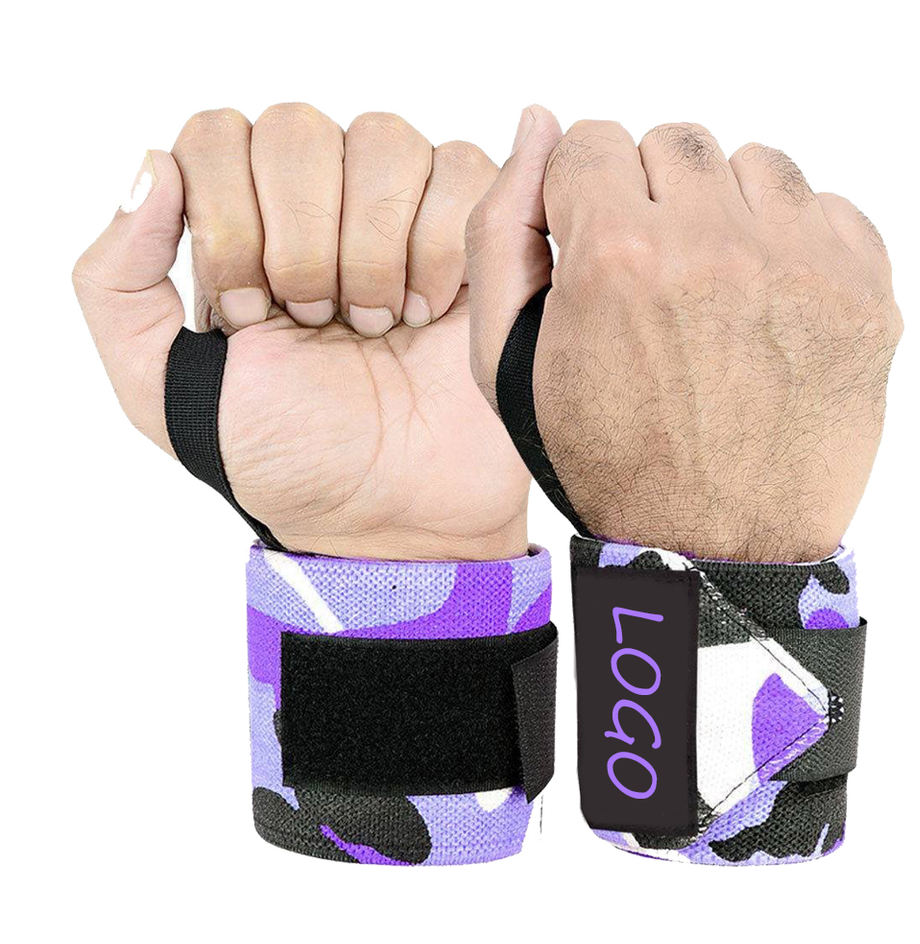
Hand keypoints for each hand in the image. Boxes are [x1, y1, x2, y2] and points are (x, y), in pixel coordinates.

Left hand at [74, 105, 528, 559]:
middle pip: (295, 128)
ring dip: (374, 249)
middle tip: (319, 324)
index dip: (230, 225)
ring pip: (382, 139)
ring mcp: (398, 211)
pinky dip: (440, 247)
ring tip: (381, 324)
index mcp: (239, 228)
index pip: (215, 138)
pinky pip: (460, 170)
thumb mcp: (161, 387)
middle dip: (302, 242)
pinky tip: (432, 313)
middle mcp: (317, 204)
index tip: (251, 321)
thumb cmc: (290, 457)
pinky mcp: (473, 230)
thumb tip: (153, 166)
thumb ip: (116, 282)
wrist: (396, 510)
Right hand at [468, 111, 901, 560]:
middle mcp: (713, 247)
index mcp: (615, 258)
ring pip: (752, 165)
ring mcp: (800, 267)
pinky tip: (762, 310)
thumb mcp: (508, 361)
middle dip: (648, 198)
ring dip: (721, 213)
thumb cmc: (605, 459)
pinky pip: (824, 209)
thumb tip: (535, 123)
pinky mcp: (864, 293)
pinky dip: (788, 244)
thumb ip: (502, 231)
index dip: (580, 197)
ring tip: (708, 291)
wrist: (712, 545)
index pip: (589, 140)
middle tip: (649, 275)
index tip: (591, 244)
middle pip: (671, 144)